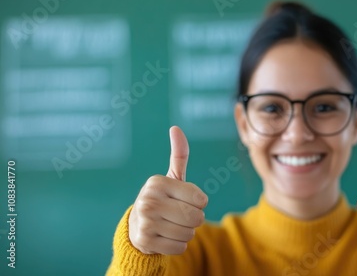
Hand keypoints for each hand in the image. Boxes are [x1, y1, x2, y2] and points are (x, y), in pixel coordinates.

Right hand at [128, 126, 207, 254]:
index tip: (185, 201)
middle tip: (180, 216)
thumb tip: (176, 128)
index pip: (201, 199)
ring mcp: (146, 221)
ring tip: (171, 225)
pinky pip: (180, 247)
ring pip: (189, 234)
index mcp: (158, 182)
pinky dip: (178, 245)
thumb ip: (179, 155)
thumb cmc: (162, 199)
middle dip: (195, 220)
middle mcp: (149, 200)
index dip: (199, 203)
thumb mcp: (171, 178)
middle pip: (196, 218)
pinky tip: (166, 237)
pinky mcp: (145, 241)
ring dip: (186, 233)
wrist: (137, 227)